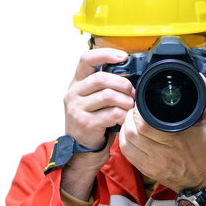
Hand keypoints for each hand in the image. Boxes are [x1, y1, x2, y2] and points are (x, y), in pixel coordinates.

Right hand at [61, 49, 134, 201]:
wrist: (82, 151)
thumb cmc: (92, 123)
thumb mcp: (93, 101)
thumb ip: (104, 86)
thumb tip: (129, 74)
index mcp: (76, 83)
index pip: (86, 59)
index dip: (105, 54)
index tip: (123, 56)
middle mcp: (73, 93)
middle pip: (102, 78)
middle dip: (123, 84)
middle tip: (132, 92)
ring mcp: (77, 109)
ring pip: (108, 95)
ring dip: (125, 101)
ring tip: (129, 107)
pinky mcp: (85, 123)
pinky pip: (111, 113)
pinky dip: (122, 115)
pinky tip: (124, 118)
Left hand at [119, 75, 205, 192]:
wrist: (205, 181)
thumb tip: (199, 77)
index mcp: (175, 138)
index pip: (144, 122)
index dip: (139, 109)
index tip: (143, 101)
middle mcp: (160, 152)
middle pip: (133, 129)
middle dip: (131, 115)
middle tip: (137, 108)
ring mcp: (151, 162)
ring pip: (127, 140)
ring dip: (126, 126)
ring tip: (133, 118)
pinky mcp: (146, 169)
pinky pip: (126, 152)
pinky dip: (124, 139)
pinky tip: (131, 132)